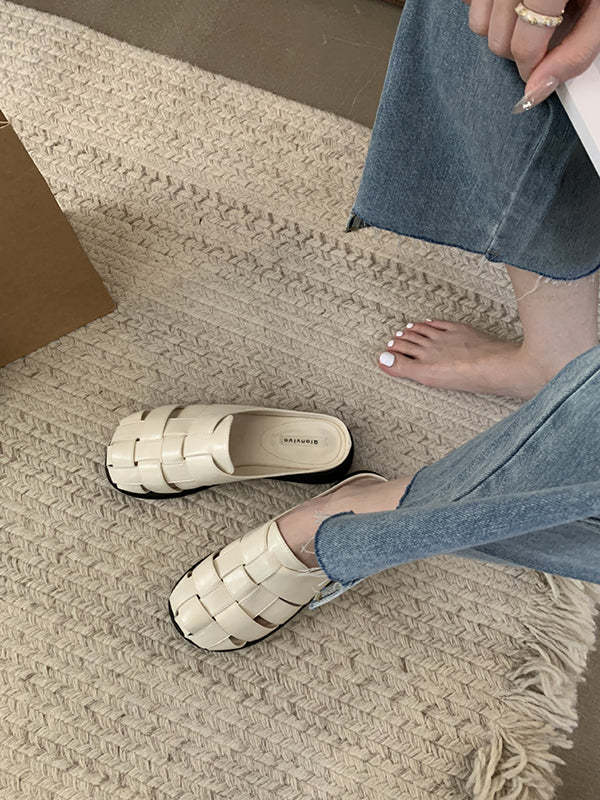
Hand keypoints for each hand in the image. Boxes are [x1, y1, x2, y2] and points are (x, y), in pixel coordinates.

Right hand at [463, 0, 599, 110]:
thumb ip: (575, 52)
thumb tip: (537, 91)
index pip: (524, 45)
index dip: (532, 67)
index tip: (539, 68)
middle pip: (497, 39)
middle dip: (517, 48)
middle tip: (539, 34)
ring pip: (478, 23)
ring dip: (500, 30)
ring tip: (526, 13)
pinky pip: (469, 1)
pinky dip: (487, 7)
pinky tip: (511, 1)